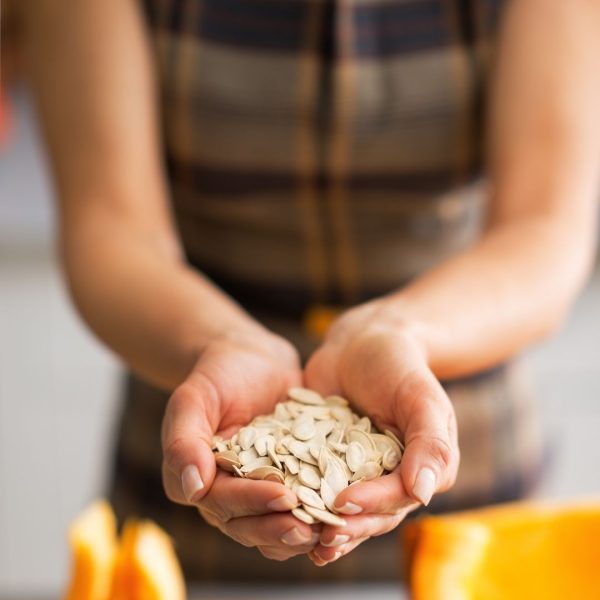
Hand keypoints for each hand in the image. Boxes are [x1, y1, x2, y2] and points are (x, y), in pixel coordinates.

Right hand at [161, 327, 320, 559]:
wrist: (252, 359)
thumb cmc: (217, 374)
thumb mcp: (194, 398)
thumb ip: (184, 440)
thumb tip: (192, 488)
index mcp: (198, 479)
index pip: (222, 502)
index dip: (253, 503)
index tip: (284, 497)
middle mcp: (225, 493)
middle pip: (249, 524)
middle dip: (280, 528)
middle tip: (312, 528)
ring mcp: (257, 490)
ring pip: (274, 525)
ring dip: (300, 533)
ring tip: (329, 530)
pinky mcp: (287, 482)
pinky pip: (300, 506)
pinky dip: (318, 514)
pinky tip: (342, 512)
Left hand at [304, 300, 459, 564]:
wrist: (360, 343)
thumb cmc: (398, 365)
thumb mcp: (420, 397)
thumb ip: (429, 443)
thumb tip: (425, 493)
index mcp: (421, 468)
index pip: (399, 497)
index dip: (373, 505)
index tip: (343, 504)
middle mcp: (390, 476)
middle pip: (371, 513)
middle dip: (346, 528)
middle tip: (320, 540)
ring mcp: (357, 471)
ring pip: (344, 509)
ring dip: (324, 526)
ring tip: (300, 539)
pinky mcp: (327, 461)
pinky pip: (316, 485)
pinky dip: (302, 501)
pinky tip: (282, 511)